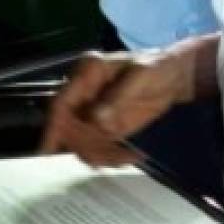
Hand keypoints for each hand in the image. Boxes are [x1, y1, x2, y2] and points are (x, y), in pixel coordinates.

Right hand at [40, 49, 192, 165]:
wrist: (175, 76)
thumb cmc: (157, 66)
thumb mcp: (140, 75)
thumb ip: (118, 96)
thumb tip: (96, 121)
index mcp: (87, 73)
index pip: (62, 102)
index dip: (54, 126)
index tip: (49, 150)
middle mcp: (84, 93)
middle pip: (68, 127)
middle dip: (84, 146)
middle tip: (109, 156)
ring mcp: (94, 112)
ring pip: (82, 141)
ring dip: (99, 155)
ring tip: (126, 157)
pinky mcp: (106, 127)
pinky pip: (99, 147)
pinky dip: (110, 156)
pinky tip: (130, 156)